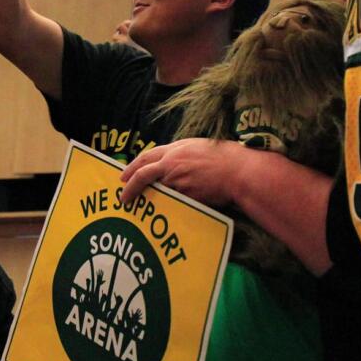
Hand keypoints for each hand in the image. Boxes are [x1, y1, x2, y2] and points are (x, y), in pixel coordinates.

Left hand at [120, 138, 246, 207]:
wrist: (238, 171)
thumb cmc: (223, 156)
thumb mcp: (197, 146)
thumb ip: (179, 152)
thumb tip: (166, 160)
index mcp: (174, 150)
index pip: (146, 158)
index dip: (132, 168)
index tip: (123, 177)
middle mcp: (172, 164)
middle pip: (143, 175)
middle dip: (130, 187)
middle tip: (123, 198)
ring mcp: (178, 181)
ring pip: (156, 191)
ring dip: (150, 199)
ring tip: (144, 208)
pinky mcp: (186, 196)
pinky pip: (172, 203)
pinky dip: (168, 207)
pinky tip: (165, 214)